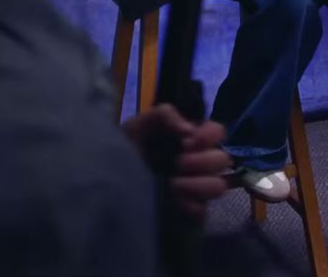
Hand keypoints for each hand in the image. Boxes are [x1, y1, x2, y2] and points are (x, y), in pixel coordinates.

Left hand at [122, 104, 231, 220]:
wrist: (104, 181)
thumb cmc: (123, 150)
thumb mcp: (138, 125)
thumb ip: (165, 115)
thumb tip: (190, 131)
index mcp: (189, 139)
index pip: (218, 133)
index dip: (209, 136)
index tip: (188, 141)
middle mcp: (198, 162)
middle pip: (222, 160)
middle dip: (200, 161)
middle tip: (177, 163)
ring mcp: (195, 189)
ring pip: (218, 186)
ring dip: (197, 184)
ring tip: (173, 184)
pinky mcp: (189, 212)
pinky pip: (203, 211)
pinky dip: (189, 204)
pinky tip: (172, 200)